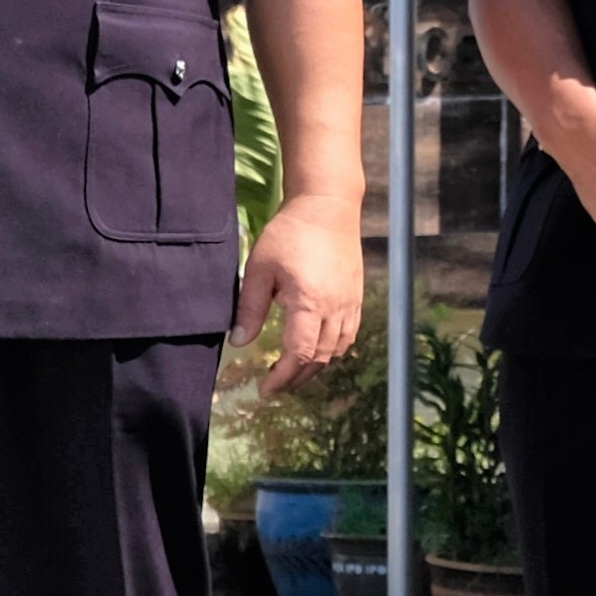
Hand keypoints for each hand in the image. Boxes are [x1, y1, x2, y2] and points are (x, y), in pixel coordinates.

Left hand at [234, 193, 363, 392]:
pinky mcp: (357, 296)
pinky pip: (349, 335)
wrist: (328, 207)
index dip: (283, 377)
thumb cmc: (289, 234)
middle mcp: (336, 308)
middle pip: (320, 359)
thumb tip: (239, 342)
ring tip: (292, 372)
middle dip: (296, 378)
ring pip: (338, 350)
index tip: (265, 389)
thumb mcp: (259, 269)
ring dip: (316, 367)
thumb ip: (249, 308)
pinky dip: (333, 350)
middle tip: (274, 385)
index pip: (300, 355)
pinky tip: (317, 351)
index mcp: (310, 303)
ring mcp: (351, 303)